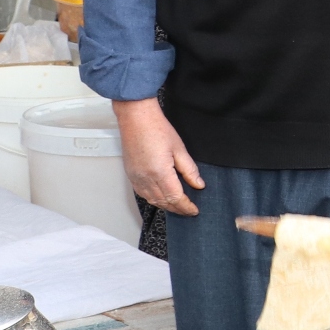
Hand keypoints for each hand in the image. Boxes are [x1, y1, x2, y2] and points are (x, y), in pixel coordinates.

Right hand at [114, 98, 203, 215]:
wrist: (136, 118)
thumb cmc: (156, 129)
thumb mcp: (179, 149)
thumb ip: (190, 170)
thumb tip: (198, 184)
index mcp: (160, 173)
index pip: (176, 198)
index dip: (186, 207)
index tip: (194, 210)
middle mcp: (146, 179)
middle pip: (164, 202)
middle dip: (178, 209)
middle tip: (189, 210)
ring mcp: (136, 178)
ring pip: (152, 200)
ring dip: (166, 206)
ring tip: (178, 206)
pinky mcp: (131, 175)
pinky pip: (143, 194)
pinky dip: (154, 199)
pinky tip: (161, 197)